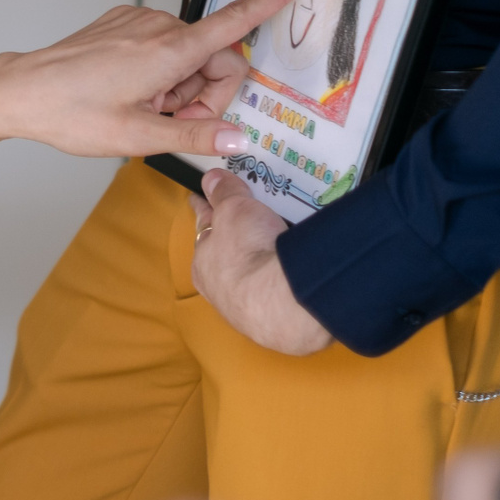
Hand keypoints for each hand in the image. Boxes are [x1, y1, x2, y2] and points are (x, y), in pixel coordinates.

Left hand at [0, 0, 308, 160]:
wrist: (20, 91)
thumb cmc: (71, 113)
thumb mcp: (137, 137)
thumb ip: (195, 136)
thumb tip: (239, 139)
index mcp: (169, 50)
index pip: (236, 21)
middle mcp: (158, 26)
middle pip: (215, 56)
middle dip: (204, 92)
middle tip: (168, 121)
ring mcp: (137, 21)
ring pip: (187, 54)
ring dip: (177, 85)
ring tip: (138, 106)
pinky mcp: (122, 23)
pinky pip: (161, 46)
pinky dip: (157, 72)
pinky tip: (126, 91)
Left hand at [189, 169, 329, 354]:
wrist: (283, 302)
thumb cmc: (248, 254)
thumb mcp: (234, 210)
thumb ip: (224, 194)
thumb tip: (211, 179)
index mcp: (203, 261)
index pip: (204, 227)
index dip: (207, 210)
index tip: (205, 199)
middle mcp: (221, 288)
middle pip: (229, 255)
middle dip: (236, 240)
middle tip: (251, 223)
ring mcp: (247, 307)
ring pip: (253, 277)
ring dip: (262, 263)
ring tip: (281, 245)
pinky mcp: (275, 320)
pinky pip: (277, 291)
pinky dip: (281, 281)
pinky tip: (295, 274)